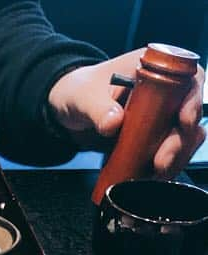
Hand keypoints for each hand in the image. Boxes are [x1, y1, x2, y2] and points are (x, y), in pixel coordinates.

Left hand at [48, 49, 205, 176]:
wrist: (68, 111)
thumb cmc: (79, 92)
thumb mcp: (84, 97)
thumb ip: (97, 109)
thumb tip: (113, 124)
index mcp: (155, 71)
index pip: (189, 81)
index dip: (193, 102)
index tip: (184, 121)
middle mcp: (165, 93)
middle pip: (188, 115)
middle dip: (180, 141)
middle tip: (162, 161)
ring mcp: (160, 118)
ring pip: (183, 137)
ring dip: (176, 158)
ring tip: (156, 174)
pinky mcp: (151, 139)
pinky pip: (166, 153)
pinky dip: (163, 167)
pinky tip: (151, 177)